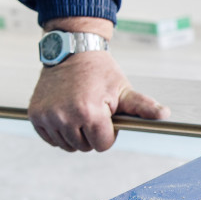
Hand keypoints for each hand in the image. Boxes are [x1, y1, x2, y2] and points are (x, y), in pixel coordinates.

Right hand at [28, 49, 168, 151]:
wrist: (71, 52)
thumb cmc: (101, 73)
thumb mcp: (123, 89)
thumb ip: (143, 106)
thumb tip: (165, 114)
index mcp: (89, 112)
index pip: (103, 144)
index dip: (109, 132)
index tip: (107, 115)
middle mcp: (65, 116)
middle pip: (85, 147)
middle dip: (92, 134)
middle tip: (93, 110)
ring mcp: (47, 116)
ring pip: (67, 145)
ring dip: (75, 134)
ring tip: (79, 111)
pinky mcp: (35, 115)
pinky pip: (50, 139)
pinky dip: (59, 132)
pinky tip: (65, 114)